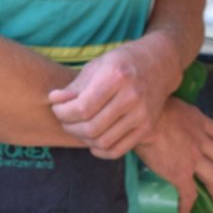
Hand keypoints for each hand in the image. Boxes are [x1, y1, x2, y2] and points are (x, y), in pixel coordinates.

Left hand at [47, 39, 175, 157]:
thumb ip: (75, 86)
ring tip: (76, 128)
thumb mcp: (97, 65)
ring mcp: (142, 114)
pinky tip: (91, 140)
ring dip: (83, 138)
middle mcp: (132, 96)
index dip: (63, 112)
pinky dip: (100, 150)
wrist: (159, 64)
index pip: (82, 107)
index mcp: (116, 76)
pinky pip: (117, 150)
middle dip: (70, 126)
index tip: (57, 107)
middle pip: (91, 126)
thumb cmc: (121, 62)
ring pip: (103, 141)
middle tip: (64, 119)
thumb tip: (53, 100)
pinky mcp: (147, 127)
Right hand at [134, 98, 212, 211]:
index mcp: (198, 121)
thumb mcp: (171, 104)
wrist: (146, 120)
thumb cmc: (152, 107)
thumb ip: (176, 115)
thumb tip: (166, 121)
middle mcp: (201, 141)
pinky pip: (188, 193)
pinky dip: (188, 205)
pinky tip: (186, 212)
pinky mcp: (181, 175)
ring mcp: (194, 159)